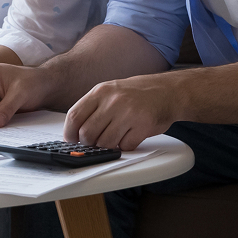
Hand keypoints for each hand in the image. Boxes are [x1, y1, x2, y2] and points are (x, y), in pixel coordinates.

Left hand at [63, 73, 180, 150]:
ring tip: (115, 138)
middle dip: (89, 143)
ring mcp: (128, 113)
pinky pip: (125, 146)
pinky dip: (125, 146)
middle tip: (96, 142)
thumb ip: (93, 107)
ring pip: (105, 143)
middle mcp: (113, 101)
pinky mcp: (143, 126)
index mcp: (100, 91)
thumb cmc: (137, 94)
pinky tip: (129, 136)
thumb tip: (74, 131)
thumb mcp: (111, 91)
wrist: (168, 91)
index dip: (69, 133)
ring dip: (108, 146)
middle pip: (87, 133)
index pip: (74, 116)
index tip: (71, 140)